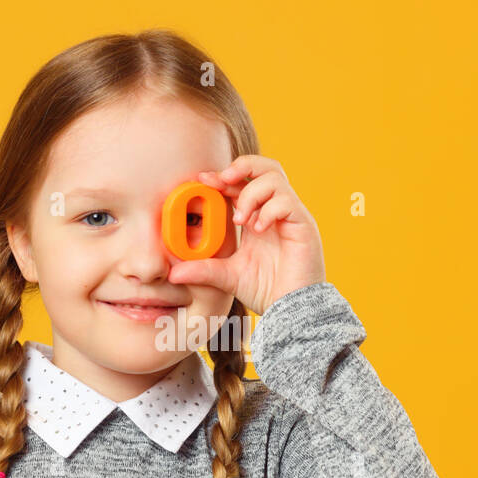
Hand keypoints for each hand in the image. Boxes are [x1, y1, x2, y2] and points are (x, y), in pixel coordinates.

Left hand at [167, 155, 325, 315]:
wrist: (292, 311)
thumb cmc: (266, 291)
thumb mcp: (227, 277)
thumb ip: (203, 270)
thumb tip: (173, 273)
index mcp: (259, 217)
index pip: (243, 183)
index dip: (223, 176)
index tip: (202, 180)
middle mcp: (276, 212)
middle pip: (266, 167)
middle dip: (241, 166)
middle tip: (222, 181)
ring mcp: (292, 217)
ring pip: (274, 179)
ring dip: (251, 193)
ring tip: (241, 219)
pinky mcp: (304, 226)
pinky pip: (287, 202)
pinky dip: (268, 210)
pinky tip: (258, 229)